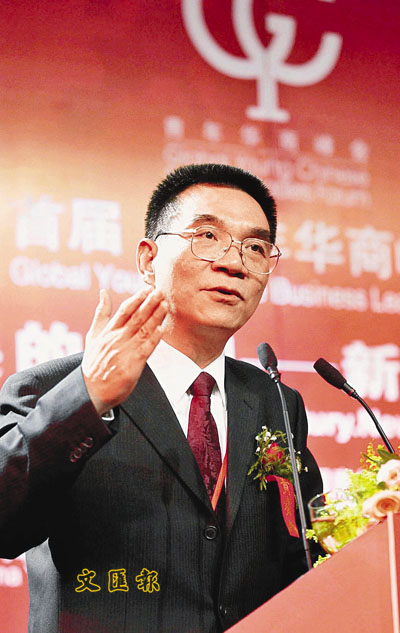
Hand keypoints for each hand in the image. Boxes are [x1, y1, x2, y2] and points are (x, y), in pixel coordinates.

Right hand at [82, 287, 167, 414]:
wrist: (91, 391)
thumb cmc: (94, 363)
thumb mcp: (93, 335)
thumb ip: (101, 313)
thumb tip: (104, 292)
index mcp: (108, 331)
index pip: (125, 311)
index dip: (137, 299)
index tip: (147, 289)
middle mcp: (117, 339)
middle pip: (136, 318)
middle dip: (149, 304)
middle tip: (160, 292)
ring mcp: (125, 351)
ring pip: (143, 330)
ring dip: (155, 317)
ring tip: (165, 305)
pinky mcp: (132, 365)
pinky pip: (146, 348)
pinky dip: (154, 338)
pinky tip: (162, 329)